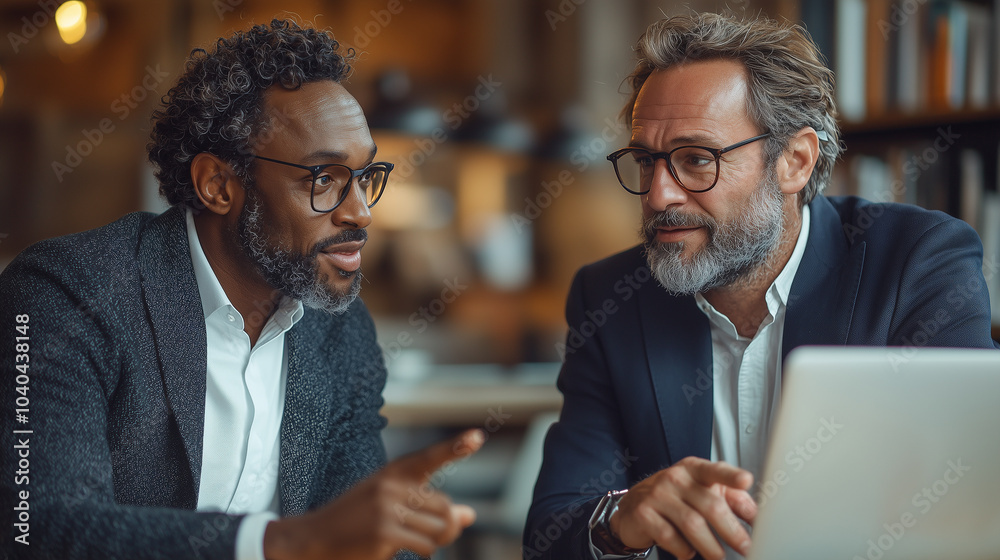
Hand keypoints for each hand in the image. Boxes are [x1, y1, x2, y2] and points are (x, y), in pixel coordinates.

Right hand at [263, 429, 484, 559]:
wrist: (312, 538)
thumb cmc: (355, 521)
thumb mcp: (389, 506)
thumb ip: (428, 508)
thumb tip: (469, 515)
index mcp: (393, 473)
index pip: (429, 458)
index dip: (455, 447)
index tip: (477, 437)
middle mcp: (391, 486)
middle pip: (445, 506)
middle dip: (446, 525)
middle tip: (431, 535)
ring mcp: (387, 509)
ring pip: (439, 528)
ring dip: (434, 541)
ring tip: (414, 543)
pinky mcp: (384, 533)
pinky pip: (425, 546)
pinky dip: (421, 551)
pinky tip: (396, 548)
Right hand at [608, 457, 756, 559]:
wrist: (633, 506)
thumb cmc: (676, 498)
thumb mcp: (703, 491)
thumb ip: (732, 500)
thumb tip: (757, 518)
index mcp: (695, 469)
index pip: (715, 470)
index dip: (731, 476)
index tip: (746, 481)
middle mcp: (676, 478)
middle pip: (710, 505)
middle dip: (732, 531)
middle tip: (746, 548)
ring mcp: (658, 494)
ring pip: (692, 524)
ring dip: (711, 546)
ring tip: (719, 557)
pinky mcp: (644, 514)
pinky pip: (669, 537)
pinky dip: (683, 550)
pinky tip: (688, 552)